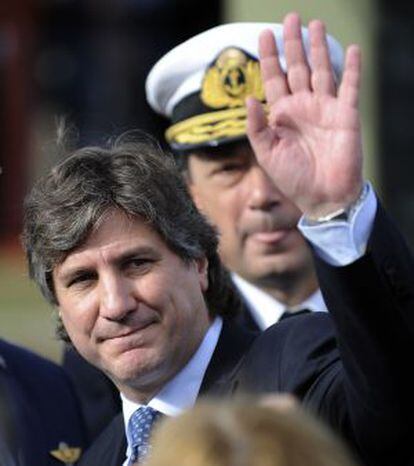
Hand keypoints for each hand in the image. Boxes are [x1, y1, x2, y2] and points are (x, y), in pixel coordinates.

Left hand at [247, 13, 363, 218]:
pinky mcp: (346, 115)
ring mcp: (325, 109)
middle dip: (293, 43)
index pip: (274, 79)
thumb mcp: (267, 154)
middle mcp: (302, 107)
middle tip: (291, 18)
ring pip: (322, 70)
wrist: (323, 197)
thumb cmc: (293, 179)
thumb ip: (256, 127)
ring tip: (315, 25)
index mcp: (282, 115)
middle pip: (297, 67)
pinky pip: (350, 86)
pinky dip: (352, 68)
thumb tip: (247, 98)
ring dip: (319, 48)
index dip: (269, 57)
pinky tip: (351, 49)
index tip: (264, 34)